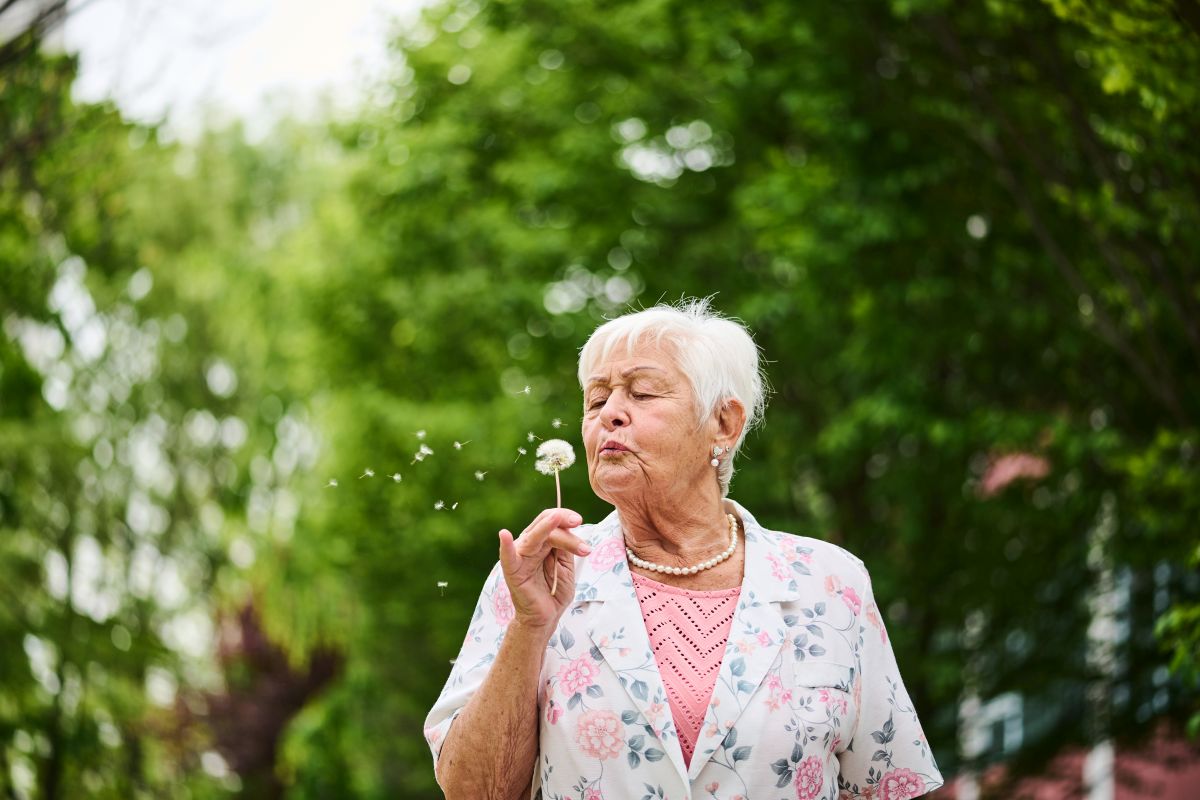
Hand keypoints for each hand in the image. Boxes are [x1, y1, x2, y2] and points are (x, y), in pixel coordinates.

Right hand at [498, 508, 589, 630]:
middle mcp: (528, 545)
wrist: (545, 617)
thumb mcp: (565, 566)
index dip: (565, 516)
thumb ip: (565, 547)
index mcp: (541, 542)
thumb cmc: (555, 591)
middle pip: (545, 526)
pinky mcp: (512, 571)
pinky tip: (505, 535)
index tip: (579, 520)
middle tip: (578, 521)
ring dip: (548, 528)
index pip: (552, 521)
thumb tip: (568, 528)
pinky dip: (506, 546)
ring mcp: (519, 556)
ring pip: (534, 537)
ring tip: (558, 519)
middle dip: (562, 521)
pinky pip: (508, 557)